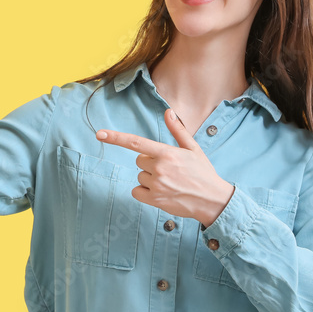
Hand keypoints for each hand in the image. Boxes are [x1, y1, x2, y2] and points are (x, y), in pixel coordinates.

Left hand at [96, 108, 234, 228]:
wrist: (212, 200)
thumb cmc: (203, 172)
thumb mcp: (193, 148)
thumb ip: (178, 130)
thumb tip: (168, 112)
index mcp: (167, 153)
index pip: (136, 143)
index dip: (116, 138)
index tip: (100, 134)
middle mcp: (159, 169)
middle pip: (139, 161)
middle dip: (150, 163)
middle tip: (170, 169)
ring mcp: (156, 185)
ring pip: (140, 176)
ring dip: (150, 178)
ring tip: (170, 182)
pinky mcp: (155, 200)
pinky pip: (137, 192)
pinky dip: (145, 192)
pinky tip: (162, 192)